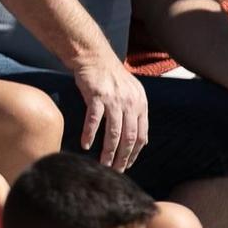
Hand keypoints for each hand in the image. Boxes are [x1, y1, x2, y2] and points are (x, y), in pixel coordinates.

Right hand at [72, 53, 148, 170]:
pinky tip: (86, 145)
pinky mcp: (96, 96)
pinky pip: (94, 120)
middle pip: (129, 138)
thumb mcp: (131, 92)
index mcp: (141, 104)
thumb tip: (138, 137)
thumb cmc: (110, 75)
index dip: (135, 154)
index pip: (142, 136)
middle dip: (123, 157)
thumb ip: (135, 112)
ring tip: (103, 164)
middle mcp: (130, 103)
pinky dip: (90, 134)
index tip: (127, 164)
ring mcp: (113, 100)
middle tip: (116, 171)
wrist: (94, 57)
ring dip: (108, 151)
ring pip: (113, 132)